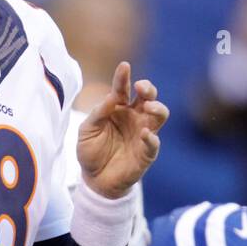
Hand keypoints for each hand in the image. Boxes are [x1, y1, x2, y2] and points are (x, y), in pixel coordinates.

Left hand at [77, 62, 168, 198]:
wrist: (94, 180)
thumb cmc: (90, 151)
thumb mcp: (87, 130)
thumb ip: (98, 113)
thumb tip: (112, 97)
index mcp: (118, 108)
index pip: (123, 88)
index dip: (124, 77)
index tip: (124, 66)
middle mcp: (134, 117)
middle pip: (148, 97)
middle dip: (148, 88)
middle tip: (142, 88)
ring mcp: (142, 133)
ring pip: (160, 114)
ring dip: (157, 107)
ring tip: (148, 107)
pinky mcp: (146, 152)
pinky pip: (154, 142)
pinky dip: (152, 137)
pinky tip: (145, 133)